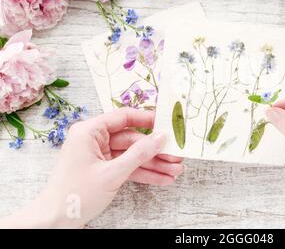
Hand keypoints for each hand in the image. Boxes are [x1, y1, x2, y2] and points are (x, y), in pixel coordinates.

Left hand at [0, 108, 184, 228]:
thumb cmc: (76, 195)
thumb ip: (139, 154)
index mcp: (90, 131)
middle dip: (155, 151)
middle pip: (132, 140)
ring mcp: (99, 156)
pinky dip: (143, 174)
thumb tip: (161, 138)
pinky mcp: (103, 170)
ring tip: (175, 171)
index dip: (146, 119)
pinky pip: (127, 168)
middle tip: (177, 156)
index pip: (123, 117)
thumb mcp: (112, 173)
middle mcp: (94, 140)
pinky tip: (162, 179)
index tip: (166, 123)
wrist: (54, 221)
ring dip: (153, 165)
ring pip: (132, 156)